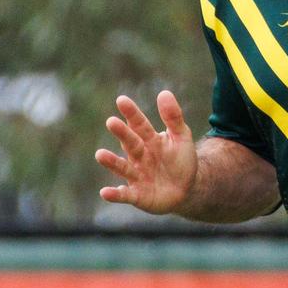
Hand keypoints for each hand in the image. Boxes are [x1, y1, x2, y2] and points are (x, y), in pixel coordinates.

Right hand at [95, 91, 196, 214]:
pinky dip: (115, 194)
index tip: (122, 100)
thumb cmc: (181, 160)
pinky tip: (104, 192)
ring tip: (100, 154)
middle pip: (130, 142)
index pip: (139, 124)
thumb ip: (173, 117)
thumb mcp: (182, 137)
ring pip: (122, 167)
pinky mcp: (138, 195)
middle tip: (111, 121)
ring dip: (111, 162)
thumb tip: (164, 92)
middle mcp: (139, 156)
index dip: (132, 113)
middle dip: (121, 133)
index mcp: (149, 140)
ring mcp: (137, 175)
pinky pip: (125, 195)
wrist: (188, 189)